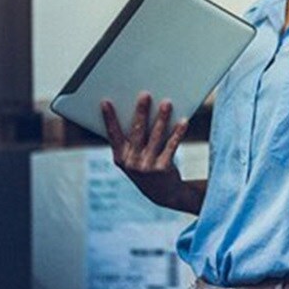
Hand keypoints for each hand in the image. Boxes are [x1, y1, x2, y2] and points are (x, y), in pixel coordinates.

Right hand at [102, 92, 189, 208]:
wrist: (163, 193)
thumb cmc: (146, 166)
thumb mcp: (133, 156)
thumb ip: (132, 139)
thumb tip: (138, 108)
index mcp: (120, 157)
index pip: (112, 134)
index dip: (109, 118)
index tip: (106, 102)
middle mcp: (131, 162)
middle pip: (137, 132)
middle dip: (141, 112)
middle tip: (144, 94)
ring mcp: (147, 166)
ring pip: (155, 137)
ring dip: (161, 118)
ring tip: (167, 103)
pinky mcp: (163, 168)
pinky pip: (171, 146)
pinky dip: (177, 133)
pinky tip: (183, 121)